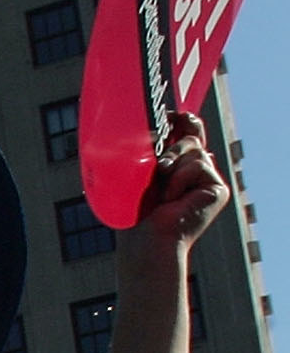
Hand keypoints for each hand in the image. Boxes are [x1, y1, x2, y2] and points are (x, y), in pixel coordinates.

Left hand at [121, 111, 229, 279]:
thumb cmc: (133, 212)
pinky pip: (197, 165)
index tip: (167, 113)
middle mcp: (195, 170)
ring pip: (192, 148)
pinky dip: (179, 179)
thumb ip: (147, 151)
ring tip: (160, 190)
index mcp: (176, 165)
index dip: (180, 119)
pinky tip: (173, 200)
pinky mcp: (217, 189)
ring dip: (169, 165)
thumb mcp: (137, 174)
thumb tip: (145, 123)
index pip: (185, 132)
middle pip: (193, 132)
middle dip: (177, 132)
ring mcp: (208, 179)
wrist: (145, 239)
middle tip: (162, 138)